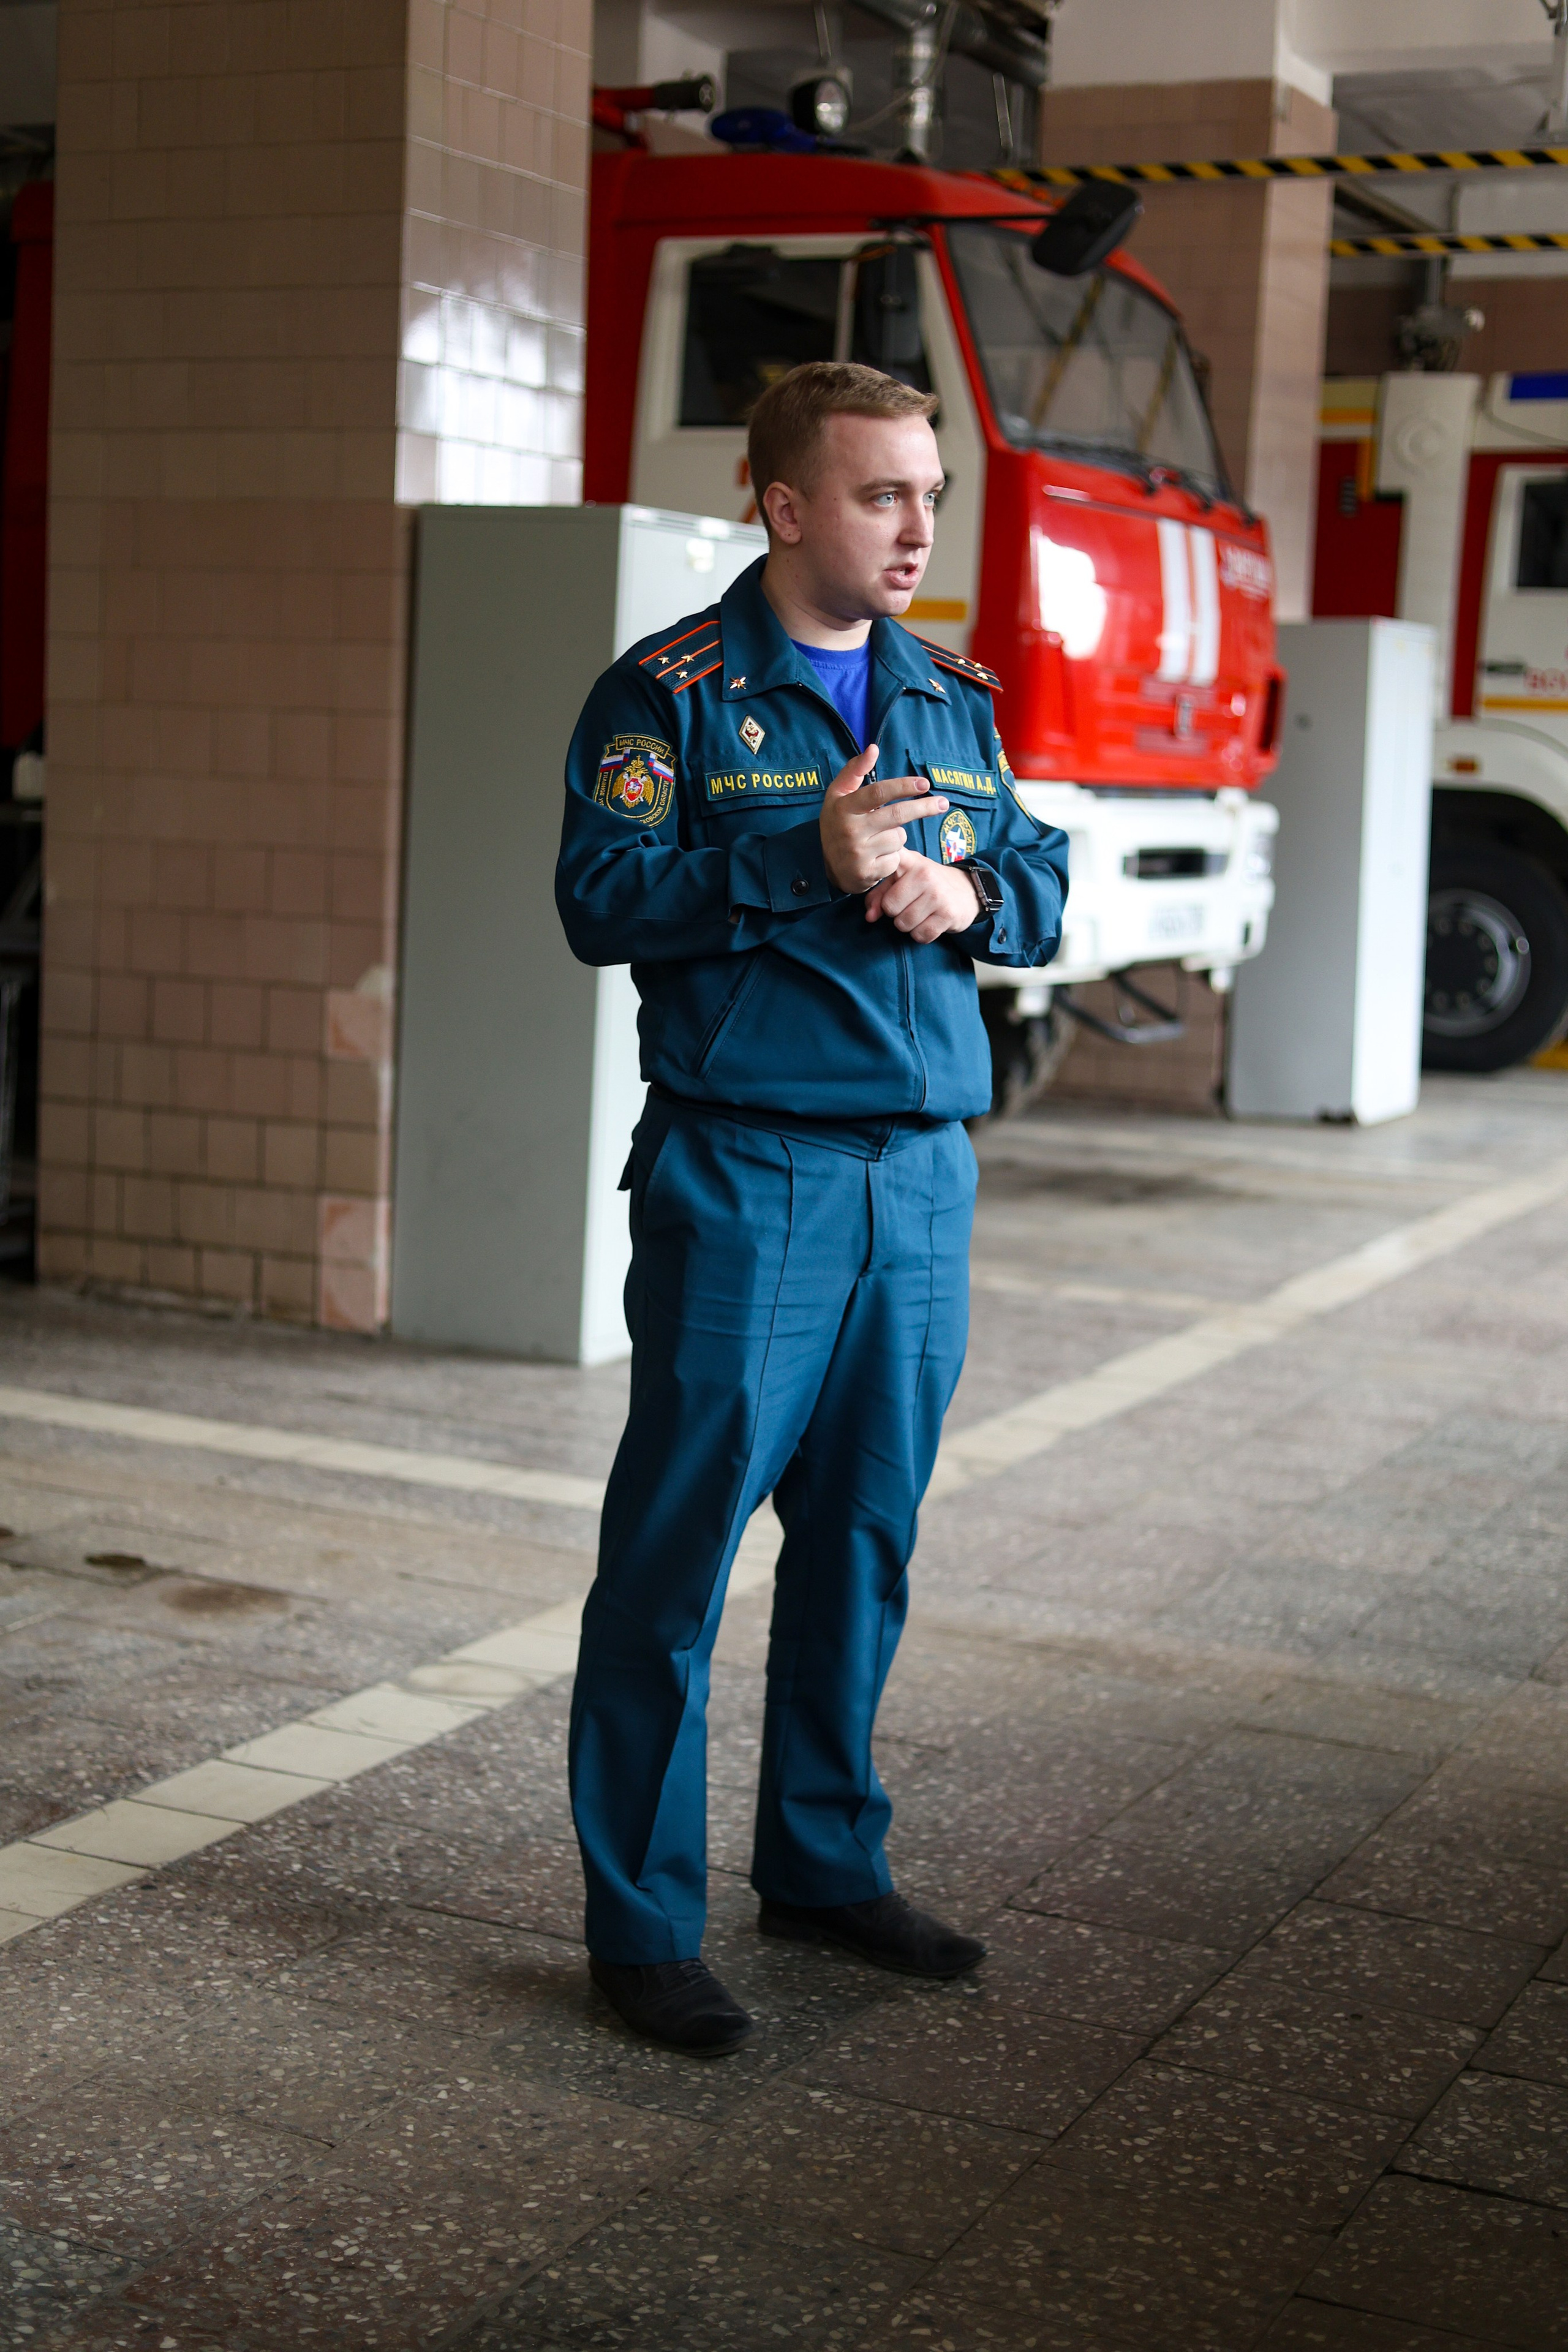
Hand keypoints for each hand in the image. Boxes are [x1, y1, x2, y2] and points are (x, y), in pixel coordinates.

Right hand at [819, 743, 946, 894]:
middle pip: (897, 815)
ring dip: (898, 835)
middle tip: (943, 803)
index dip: (903, 786)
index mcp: (844, 807)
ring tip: (881, 838)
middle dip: (923, 807)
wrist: (825, 865)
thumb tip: (873, 748)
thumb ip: (855, 770)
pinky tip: (878, 856)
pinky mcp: (867, 873)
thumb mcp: (838, 794)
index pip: (878, 793)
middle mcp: (850, 830)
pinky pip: (895, 859)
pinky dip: (893, 856)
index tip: (924, 783)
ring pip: (899, 838)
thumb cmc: (838, 821)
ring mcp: (859, 853)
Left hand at [864, 853, 984, 943]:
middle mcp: (924, 875)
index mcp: (910, 862)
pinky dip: (921, 934)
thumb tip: (870, 916)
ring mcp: (938, 895)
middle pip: (890, 907)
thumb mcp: (904, 879)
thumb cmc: (927, 885)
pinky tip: (929, 923)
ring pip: (903, 924)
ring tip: (919, 914)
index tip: (878, 875)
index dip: (876, 873)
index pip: (886, 865)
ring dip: (908, 925)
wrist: (968, 890)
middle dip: (895, 912)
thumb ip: (880, 894)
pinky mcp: (948, 914)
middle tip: (908, 905)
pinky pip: (920, 935)